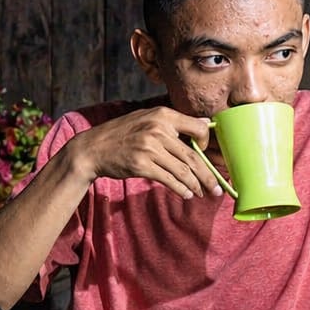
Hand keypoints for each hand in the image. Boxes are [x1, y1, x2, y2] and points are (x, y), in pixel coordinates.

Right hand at [66, 106, 224, 199]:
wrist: (93, 148)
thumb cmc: (121, 135)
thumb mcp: (145, 119)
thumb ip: (170, 123)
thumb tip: (202, 125)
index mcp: (162, 115)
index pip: (198, 127)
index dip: (207, 143)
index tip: (206, 155)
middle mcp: (158, 129)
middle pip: (193, 156)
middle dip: (208, 175)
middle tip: (217, 188)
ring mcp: (150, 148)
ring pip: (183, 171)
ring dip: (196, 185)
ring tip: (202, 194)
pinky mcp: (142, 165)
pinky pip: (169, 180)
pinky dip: (181, 189)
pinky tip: (186, 194)